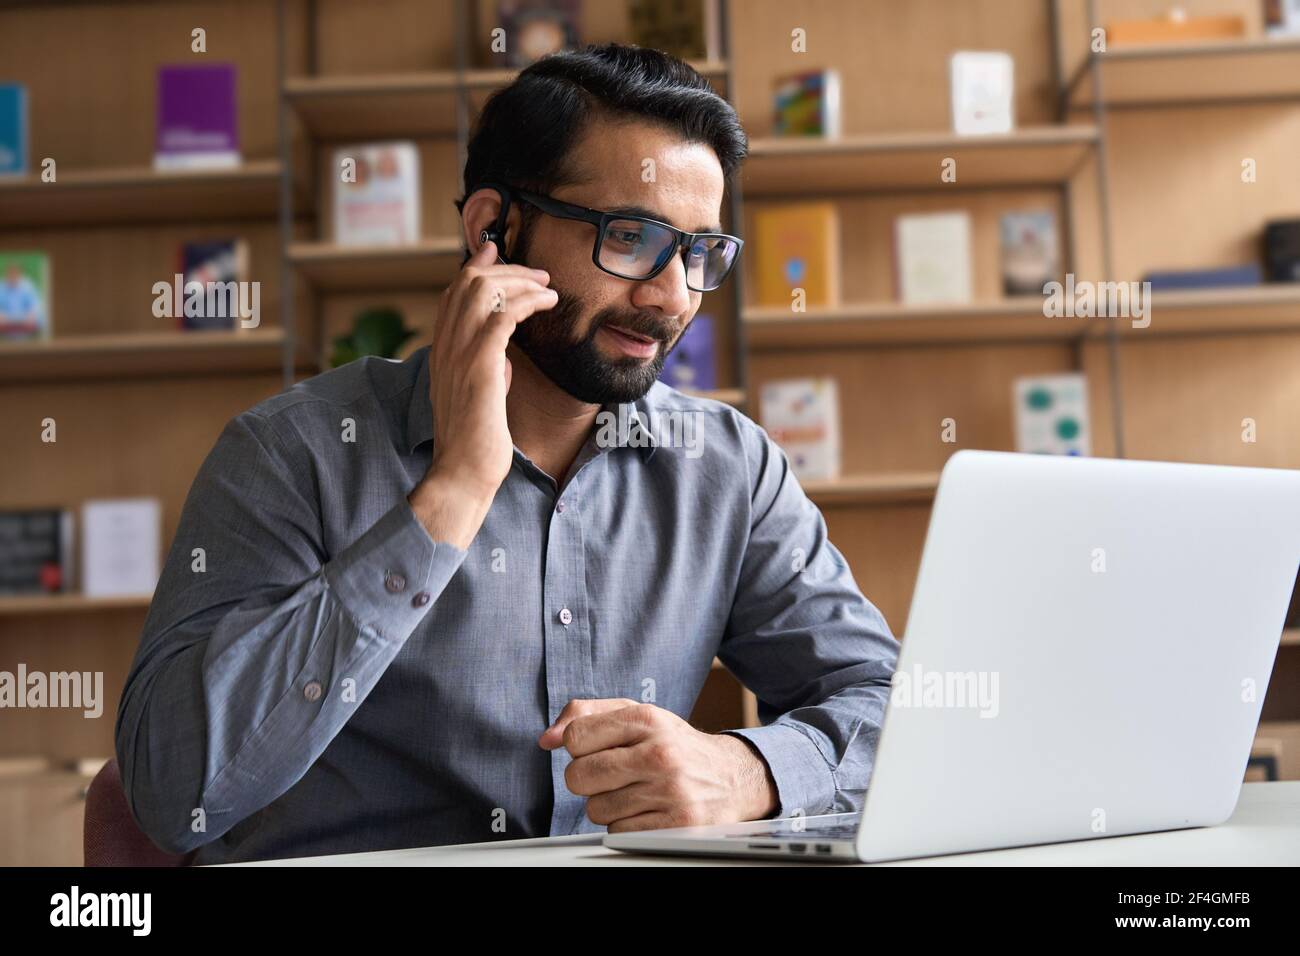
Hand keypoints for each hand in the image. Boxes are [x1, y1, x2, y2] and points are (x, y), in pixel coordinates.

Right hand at [407, 240, 556, 547]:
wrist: (463, 471)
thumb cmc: (475, 441)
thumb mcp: (476, 395)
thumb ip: (484, 370)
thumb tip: (502, 356)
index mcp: (442, 351)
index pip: (453, 293)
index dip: (476, 267)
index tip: (499, 252)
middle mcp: (445, 345)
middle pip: (468, 282)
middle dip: (505, 268)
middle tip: (537, 273)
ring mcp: (459, 353)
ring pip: (483, 290)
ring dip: (520, 281)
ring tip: (547, 287)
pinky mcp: (480, 364)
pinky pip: (502, 314)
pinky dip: (527, 301)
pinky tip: (548, 304)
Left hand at [538, 699, 778, 831]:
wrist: (731, 777)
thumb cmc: (674, 746)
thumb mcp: (637, 716)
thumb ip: (587, 716)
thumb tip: (547, 739)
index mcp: (647, 718)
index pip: (576, 736)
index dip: (578, 747)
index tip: (597, 749)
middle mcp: (660, 753)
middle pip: (578, 777)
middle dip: (587, 780)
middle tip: (612, 776)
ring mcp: (670, 791)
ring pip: (596, 810)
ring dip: (609, 805)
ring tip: (635, 792)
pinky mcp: (676, 825)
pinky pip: (618, 833)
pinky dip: (626, 826)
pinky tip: (647, 811)